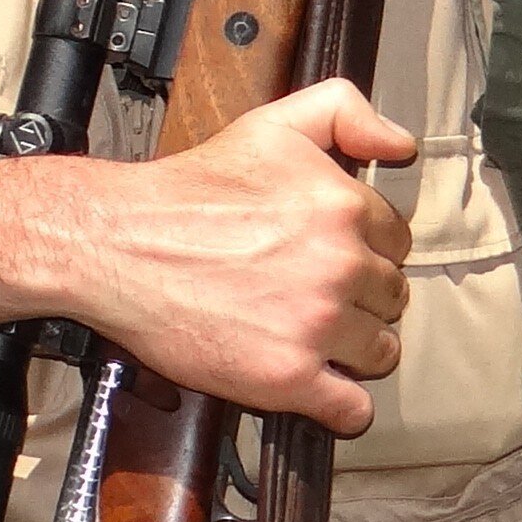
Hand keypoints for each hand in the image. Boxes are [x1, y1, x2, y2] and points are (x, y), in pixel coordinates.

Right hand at [0, 77, 419, 427]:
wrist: (120, 244)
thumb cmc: (191, 190)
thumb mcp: (271, 124)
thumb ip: (344, 112)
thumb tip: (401, 144)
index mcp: (344, 207)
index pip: (396, 241)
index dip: (367, 249)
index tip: (334, 254)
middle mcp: (340, 266)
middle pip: (391, 297)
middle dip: (361, 297)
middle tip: (315, 292)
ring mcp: (316, 326)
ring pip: (380, 352)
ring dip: (355, 348)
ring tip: (313, 335)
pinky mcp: (287, 378)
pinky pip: (351, 409)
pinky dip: (343, 406)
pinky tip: (321, 387)